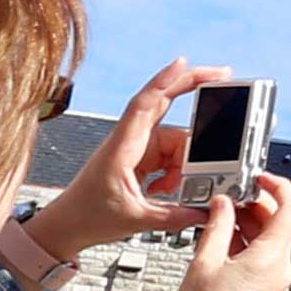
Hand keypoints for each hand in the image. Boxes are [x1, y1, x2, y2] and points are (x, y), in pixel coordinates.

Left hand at [38, 60, 230, 264]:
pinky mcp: (141, 161)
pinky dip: (178, 172)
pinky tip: (169, 189)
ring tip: (177, 188)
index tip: (187, 63)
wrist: (66, 227)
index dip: (166, 79)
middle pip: (166, 105)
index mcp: (122, 147)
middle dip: (194, 94)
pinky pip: (171, 157)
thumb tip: (206, 211)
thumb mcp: (134, 219)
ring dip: (185, 163)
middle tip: (224, 89)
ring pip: (175, 140)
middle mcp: (130, 141)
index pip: (145, 103)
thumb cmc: (87, 217)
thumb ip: (174, 215)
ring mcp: (137, 149)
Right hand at [158, 167, 290, 290]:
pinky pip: (263, 258)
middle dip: (256, 205)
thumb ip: (217, 226)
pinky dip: (247, 243)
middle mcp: (280, 270)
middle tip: (230, 197)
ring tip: (221, 218)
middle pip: (280, 223)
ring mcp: (275, 283)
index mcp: (271, 258)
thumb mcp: (204, 262)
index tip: (260, 178)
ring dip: (249, 224)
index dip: (278, 186)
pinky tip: (222, 242)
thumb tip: (223, 204)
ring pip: (271, 240)